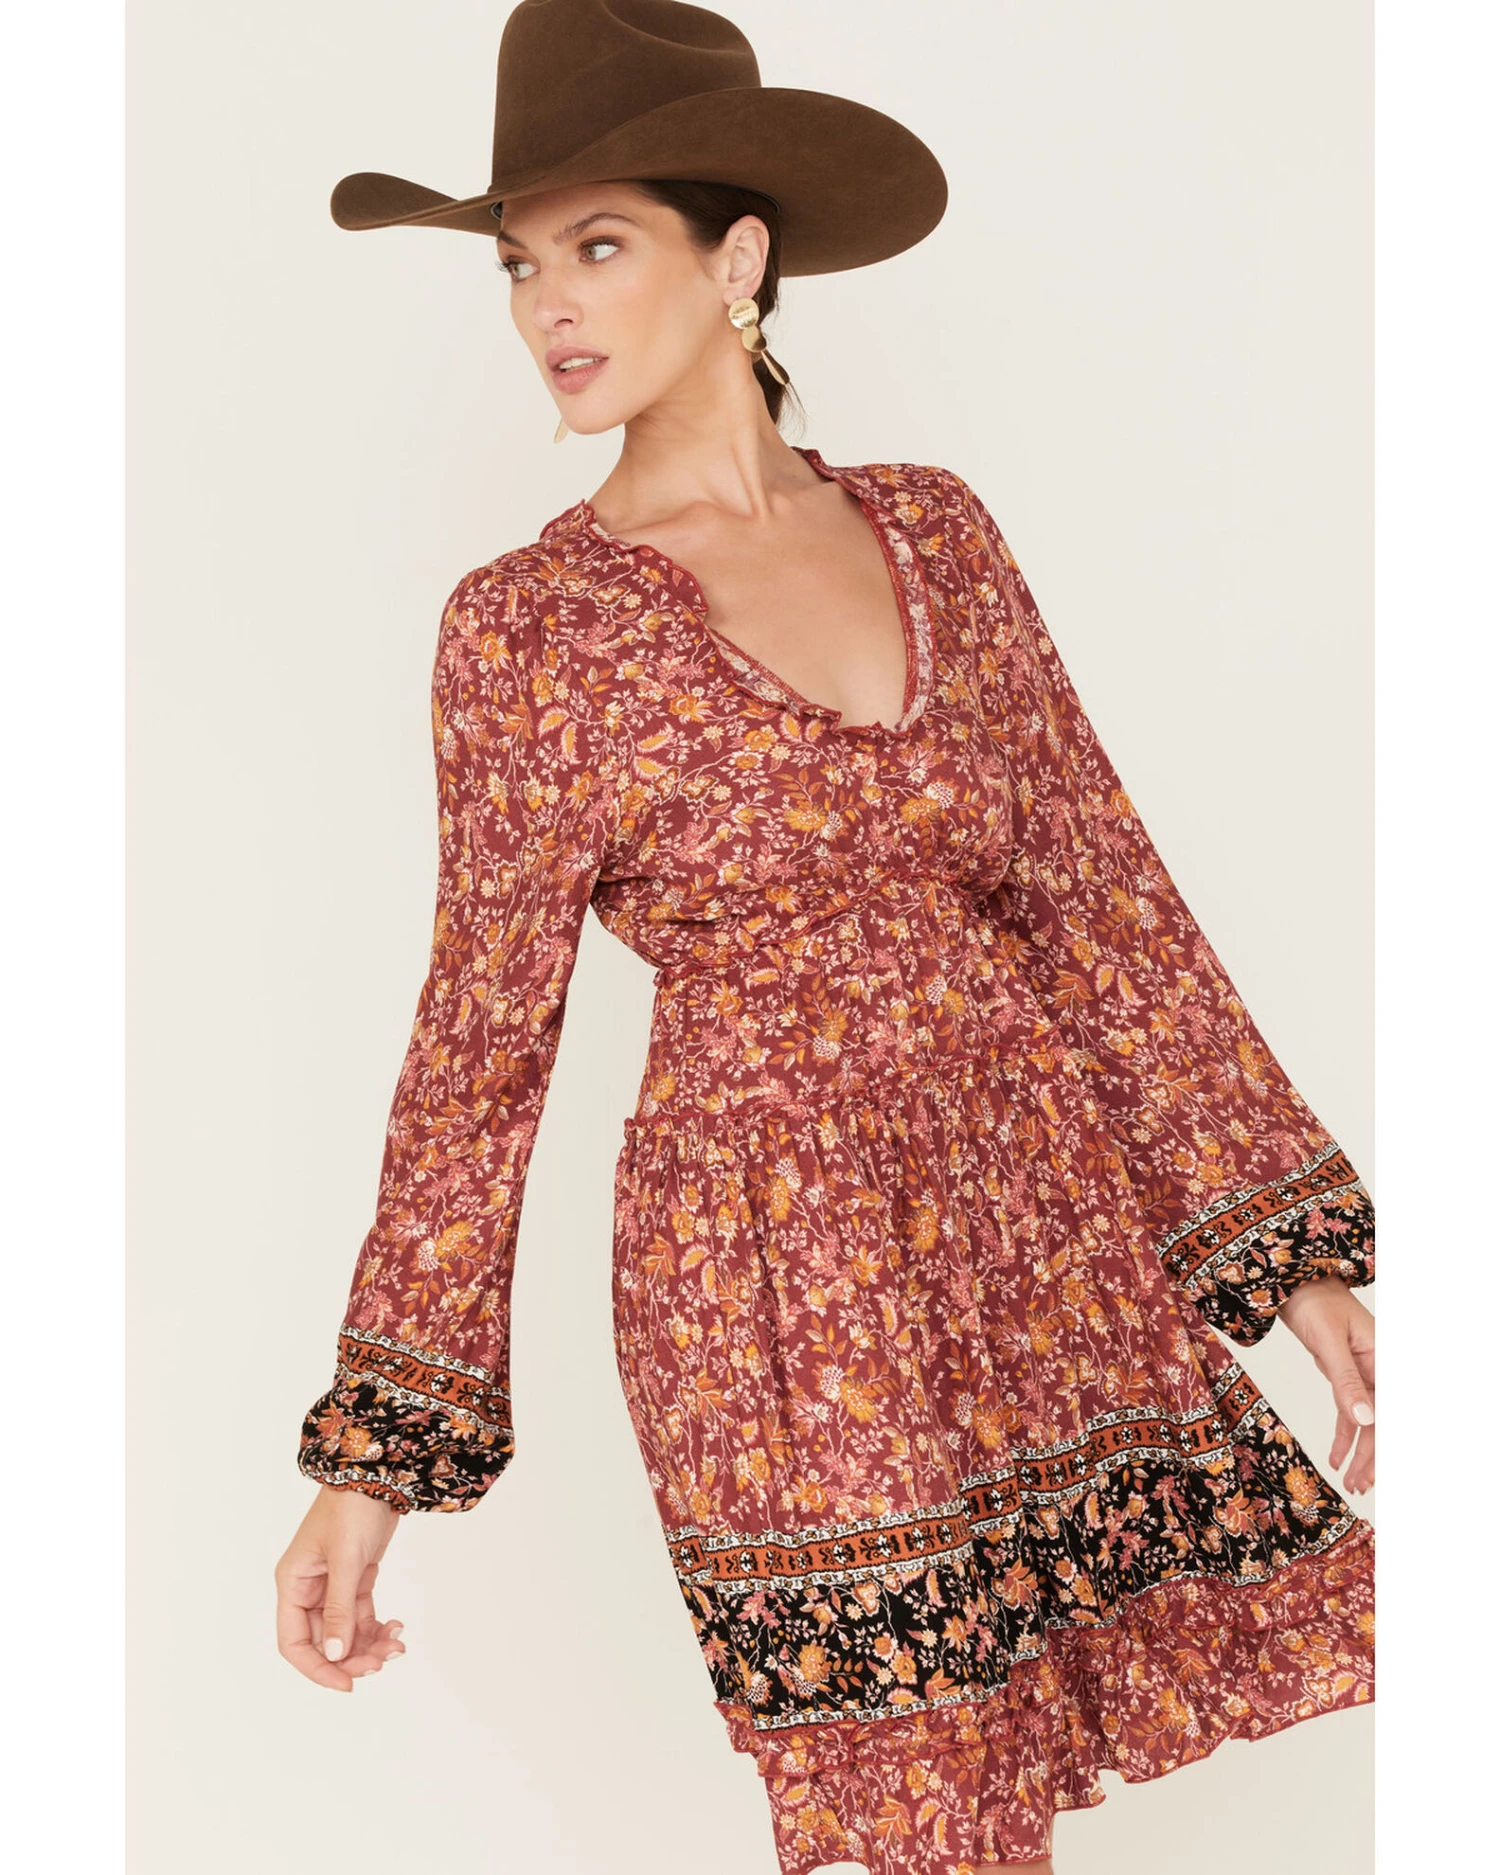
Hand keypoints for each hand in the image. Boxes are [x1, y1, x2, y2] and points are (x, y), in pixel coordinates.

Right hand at [275, 1485, 407, 1690]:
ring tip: (396, 1646)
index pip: (293, 1642)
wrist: (377, 1473)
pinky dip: (377, 1626)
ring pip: (346, 1631)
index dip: (316, 1668)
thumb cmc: (352, 1509)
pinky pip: (361, 1615)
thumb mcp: (346, 1560)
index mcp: (293, 1584)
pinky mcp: (355, 1578)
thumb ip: (340, 1609)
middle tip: (381, 1663)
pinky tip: (396, 1628)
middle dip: (351, 1657)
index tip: (346, 1684)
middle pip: (323, 1641)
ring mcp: (332, 1584)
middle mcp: (308, 1588)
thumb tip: (335, 1655)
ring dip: (369, 1645)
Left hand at [1276, 1275, 1374, 1495]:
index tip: (1380, 1473)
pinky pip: (1350, 1411)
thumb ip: (1346, 1380)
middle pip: (1383, 1421)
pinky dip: (1345, 1436)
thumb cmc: (1314, 1302)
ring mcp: (1364, 1374)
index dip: (1388, 1445)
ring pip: (1368, 1421)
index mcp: (1384, 1360)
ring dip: (1360, 1452)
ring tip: (1352, 1482)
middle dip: (1374, 1457)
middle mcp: (1380, 1369)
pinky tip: (1338, 1458)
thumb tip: (1367, 1419)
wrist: (1295, 1283)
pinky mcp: (1346, 1376)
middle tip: (1362, 1486)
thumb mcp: (1328, 1341)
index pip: (1392, 1412)